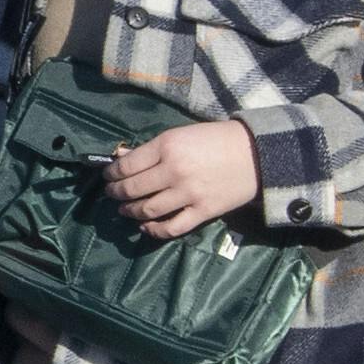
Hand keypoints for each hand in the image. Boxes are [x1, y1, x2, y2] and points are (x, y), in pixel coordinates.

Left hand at [101, 116, 262, 240]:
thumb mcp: (181, 134)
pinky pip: (171, 227)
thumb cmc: (217, 138)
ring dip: (130, 211)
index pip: (128, 165)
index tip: (108, 176)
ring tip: (124, 209)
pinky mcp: (202, 212)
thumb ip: (152, 148)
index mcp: (167, 146)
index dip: (112, 173)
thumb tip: (122, 157)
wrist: (256, 153)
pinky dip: (154, 229)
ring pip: (147, 209)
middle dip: (116, 193)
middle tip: (111, 194)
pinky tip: (146, 226)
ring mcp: (188, 193)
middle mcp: (174, 170)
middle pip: (133, 188)